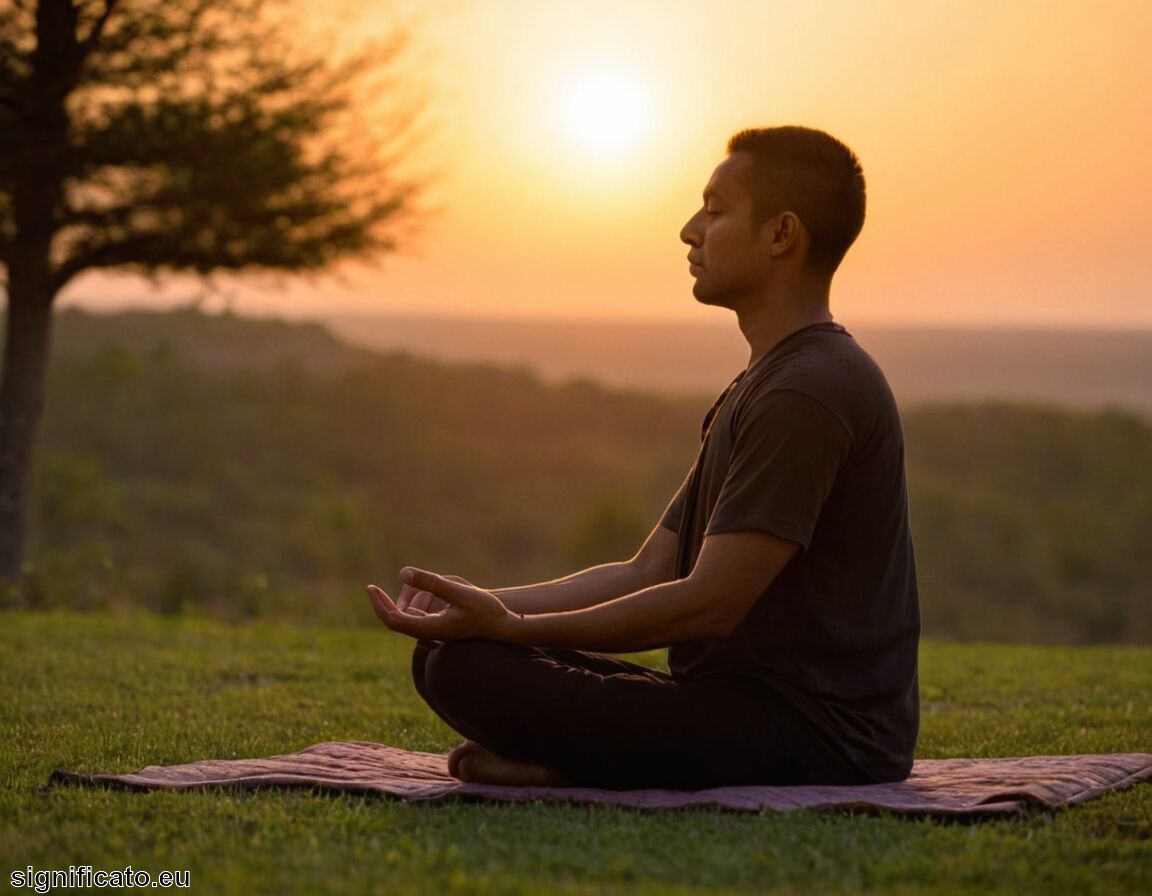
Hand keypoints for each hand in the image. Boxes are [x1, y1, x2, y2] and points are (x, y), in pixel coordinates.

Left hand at [367, 567, 517, 641]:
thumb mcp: (459, 591)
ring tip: (402, 586)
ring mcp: (434, 633)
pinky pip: (417, 618)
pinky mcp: (440, 628)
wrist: (505, 628)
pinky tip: (415, 593)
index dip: (378, 604)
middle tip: (372, 588)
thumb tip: (402, 573)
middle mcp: (429, 634)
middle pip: (396, 620)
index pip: (394, 620)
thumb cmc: (486, 611)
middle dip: (385, 603)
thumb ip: (432, 583)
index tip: (370, 588)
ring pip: (406, 619)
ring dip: (400, 603)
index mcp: (430, 628)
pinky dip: (411, 604)